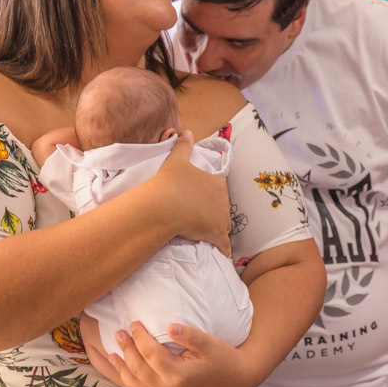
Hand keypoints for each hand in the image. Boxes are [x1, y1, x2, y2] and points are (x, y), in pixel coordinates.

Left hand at [108, 322, 252, 386]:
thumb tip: (169, 326)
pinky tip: (125, 372)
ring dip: (123, 369)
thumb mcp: (210, 344)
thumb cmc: (225, 360)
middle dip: (127, 350)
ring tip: (112, 354)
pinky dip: (131, 382)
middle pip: (140, 369)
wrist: (237, 381)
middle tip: (119, 332)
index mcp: (179, 375)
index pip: (151, 354)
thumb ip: (189, 335)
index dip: (140, 338)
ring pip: (137, 384)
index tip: (134, 323)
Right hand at [154, 131, 231, 254]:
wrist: (163, 205)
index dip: (208, 193)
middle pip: (220, 207)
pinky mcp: (215, 235)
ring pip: (222, 224)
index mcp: (218, 183)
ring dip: (216, 228)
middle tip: (196, 214)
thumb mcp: (177, 159)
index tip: (198, 197)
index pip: (217, 189)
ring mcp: (220, 219)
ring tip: (204, 231)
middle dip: (212, 210)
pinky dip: (223, 249)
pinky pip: (223, 244)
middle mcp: (223, 201)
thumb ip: (183, 145)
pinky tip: (224, 255)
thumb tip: (186, 131)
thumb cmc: (170, 182)